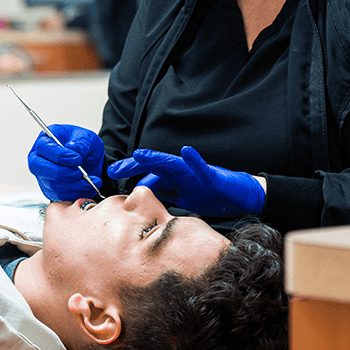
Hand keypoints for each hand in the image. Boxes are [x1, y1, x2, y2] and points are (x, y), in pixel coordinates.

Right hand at [27, 124, 103, 201]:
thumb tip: (73, 148)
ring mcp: (43, 176)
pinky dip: (77, 193)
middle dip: (63, 172)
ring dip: (74, 185)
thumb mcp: (87, 138)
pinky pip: (60, 196)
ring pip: (52, 184)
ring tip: (91, 180)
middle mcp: (39, 158)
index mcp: (45, 140)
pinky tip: (89, 186)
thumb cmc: (83, 145)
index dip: (59, 155)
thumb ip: (82, 142)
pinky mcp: (50, 190)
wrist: (90, 160)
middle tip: (80, 171)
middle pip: (39, 167)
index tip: (77, 159)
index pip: (43, 147)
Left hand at [107, 146, 265, 215]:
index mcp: (172, 178)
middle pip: (152, 165)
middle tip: (114, 169)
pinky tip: (186, 151)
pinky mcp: (210, 175)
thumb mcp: (180, 198)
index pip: (147, 174)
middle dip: (133, 166)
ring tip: (140, 154)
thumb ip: (163, 194)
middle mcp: (180, 170)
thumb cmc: (209, 194)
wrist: (237, 195)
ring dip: (155, 157)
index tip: (111, 176)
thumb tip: (142, 197)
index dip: (130, 174)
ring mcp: (194, 171)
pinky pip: (201, 166)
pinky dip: (193, 159)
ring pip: (171, 163)